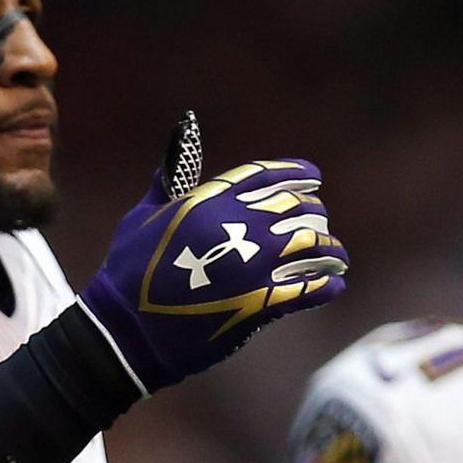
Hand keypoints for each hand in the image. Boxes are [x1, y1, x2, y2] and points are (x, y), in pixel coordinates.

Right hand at [74, 114, 349, 393]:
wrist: (126, 330)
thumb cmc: (128, 271)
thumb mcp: (143, 214)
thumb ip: (170, 176)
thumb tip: (182, 132)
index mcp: (210, 200)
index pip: (270, 175)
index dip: (298, 174)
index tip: (314, 178)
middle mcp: (238, 227)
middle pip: (299, 208)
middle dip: (314, 215)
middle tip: (319, 225)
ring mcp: (253, 265)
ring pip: (314, 246)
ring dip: (330, 250)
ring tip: (336, 257)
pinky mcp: (260, 304)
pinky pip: (310, 289)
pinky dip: (328, 286)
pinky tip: (334, 285)